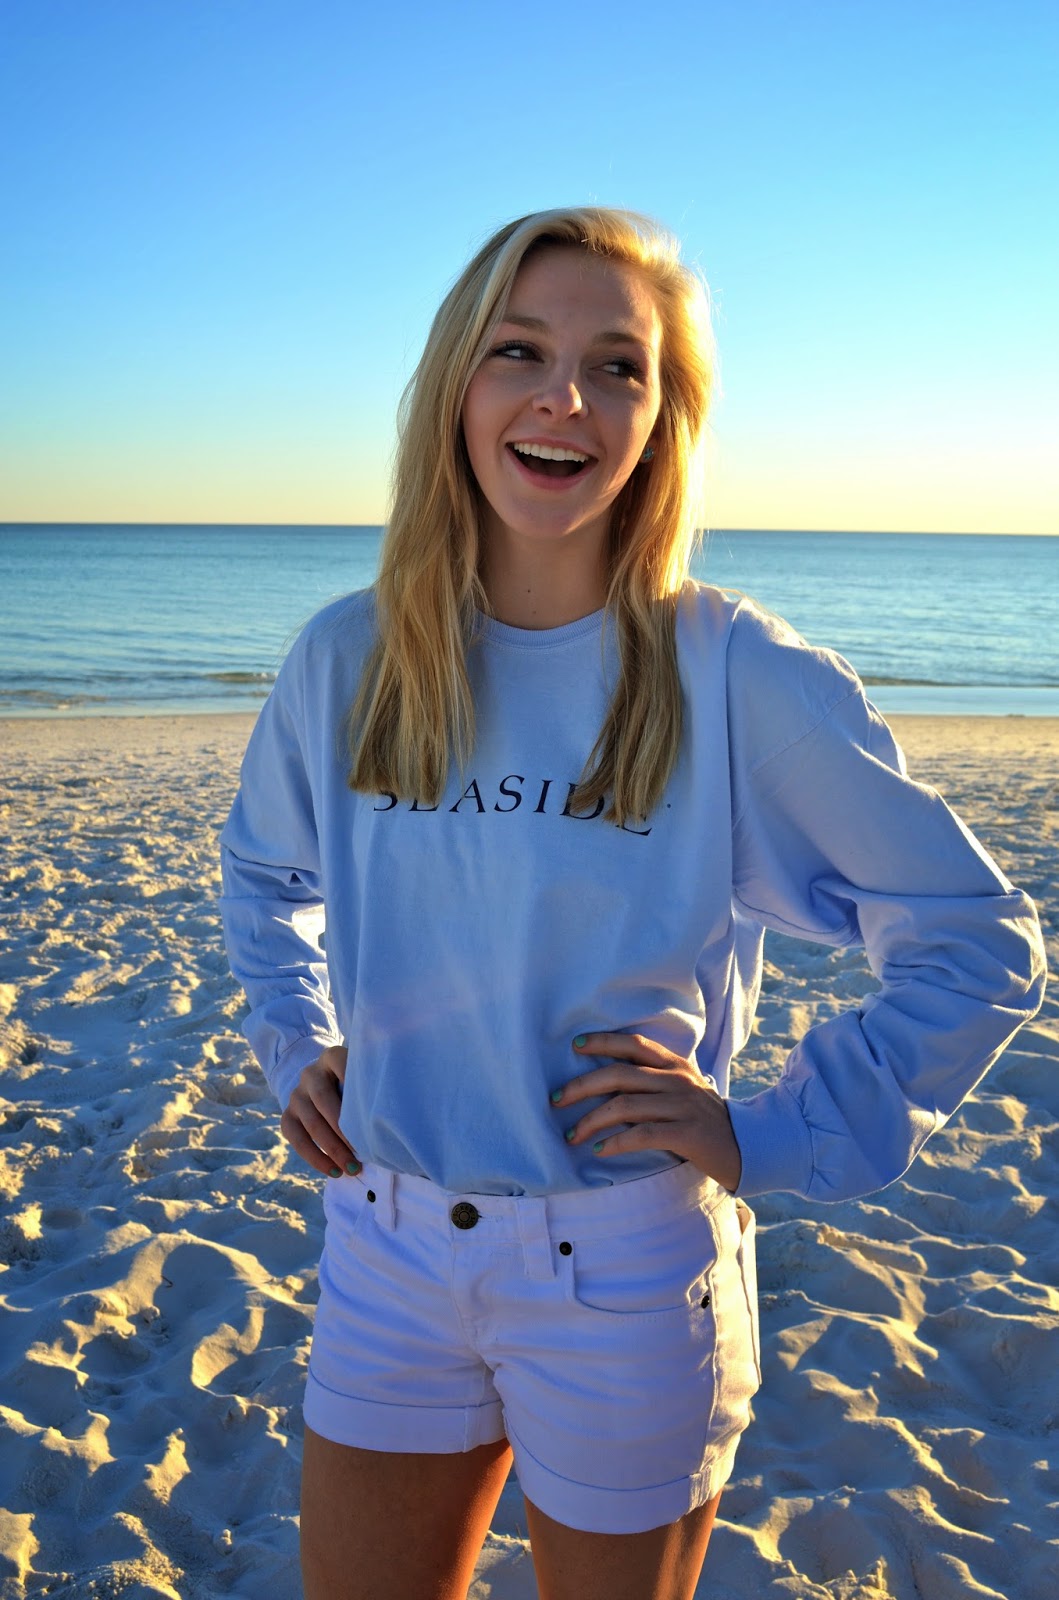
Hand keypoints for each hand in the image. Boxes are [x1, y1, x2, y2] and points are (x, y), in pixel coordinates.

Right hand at [280, 1045, 361, 1179]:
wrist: (321, 1085)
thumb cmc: (355, 1086)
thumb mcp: (362, 1076)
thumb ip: (371, 1086)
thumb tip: (395, 1114)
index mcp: (331, 1057)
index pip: (341, 1064)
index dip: (354, 1082)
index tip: (370, 1105)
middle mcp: (310, 1073)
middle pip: (324, 1100)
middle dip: (345, 1129)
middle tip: (365, 1152)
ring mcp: (296, 1094)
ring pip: (311, 1123)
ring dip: (333, 1150)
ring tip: (353, 1169)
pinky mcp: (286, 1115)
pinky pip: (296, 1138)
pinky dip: (315, 1158)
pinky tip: (334, 1171)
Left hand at [553, 1032, 741, 1192]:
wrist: (747, 1147)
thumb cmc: (704, 1120)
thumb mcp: (683, 1091)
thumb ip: (654, 1082)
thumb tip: (608, 1081)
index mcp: (676, 1065)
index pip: (634, 1044)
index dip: (603, 1041)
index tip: (575, 1046)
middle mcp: (678, 1080)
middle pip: (619, 1074)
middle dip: (581, 1086)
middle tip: (557, 1100)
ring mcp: (683, 1106)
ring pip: (624, 1105)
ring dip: (591, 1121)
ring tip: (572, 1135)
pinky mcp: (687, 1134)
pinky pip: (642, 1135)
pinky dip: (616, 1142)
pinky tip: (601, 1150)